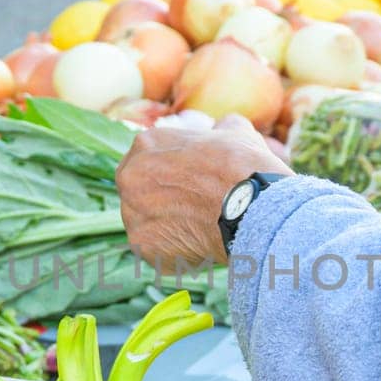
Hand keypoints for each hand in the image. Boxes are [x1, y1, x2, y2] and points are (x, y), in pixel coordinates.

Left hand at [116, 115, 292, 267]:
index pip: (149, 160)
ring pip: (146, 223)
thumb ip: (221, 128)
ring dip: (167, 228)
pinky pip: (156, 251)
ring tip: (199, 230)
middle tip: (191, 210)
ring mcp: (132, 213)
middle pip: (140, 192)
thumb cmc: (243, 167)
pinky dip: (174, 252)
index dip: (171, 174)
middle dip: (161, 201)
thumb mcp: (235, 132)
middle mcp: (129, 177)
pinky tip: (198, 246)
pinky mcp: (142, 246)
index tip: (190, 185)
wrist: (250, 207)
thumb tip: (223, 128)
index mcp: (146, 144)